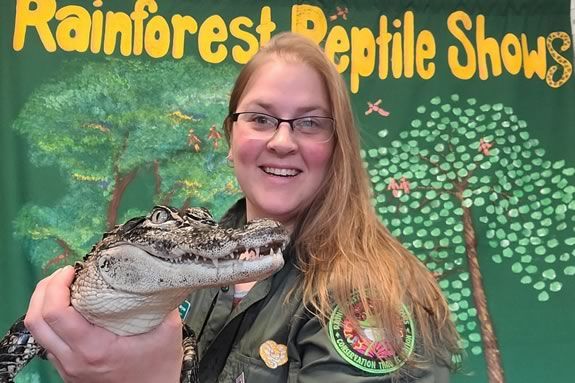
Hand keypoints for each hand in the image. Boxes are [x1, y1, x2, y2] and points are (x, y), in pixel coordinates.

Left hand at [24, 266, 182, 382]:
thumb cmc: (160, 368)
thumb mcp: (168, 329)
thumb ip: (158, 300)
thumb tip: (152, 272)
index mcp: (94, 348)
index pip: (56, 313)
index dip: (56, 285)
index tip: (73, 270)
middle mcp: (73, 360)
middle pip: (36, 320)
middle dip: (44, 289)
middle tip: (65, 274)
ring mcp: (67, 368)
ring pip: (37, 332)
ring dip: (44, 304)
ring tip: (64, 287)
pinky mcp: (68, 370)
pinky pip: (48, 341)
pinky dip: (51, 319)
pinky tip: (70, 308)